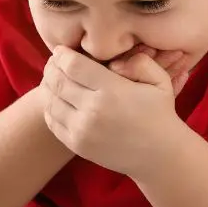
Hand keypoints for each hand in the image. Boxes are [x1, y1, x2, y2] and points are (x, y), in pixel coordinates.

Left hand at [41, 46, 186, 176]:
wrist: (159, 156)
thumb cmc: (159, 114)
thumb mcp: (160, 81)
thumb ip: (139, 62)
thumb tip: (113, 62)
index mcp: (112, 91)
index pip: (73, 65)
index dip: (62, 54)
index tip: (61, 50)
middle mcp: (93, 110)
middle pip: (57, 81)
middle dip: (51, 67)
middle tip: (54, 61)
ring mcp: (82, 130)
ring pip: (51, 100)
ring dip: (47, 86)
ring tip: (53, 77)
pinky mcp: (77, 145)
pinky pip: (52, 121)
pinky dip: (50, 107)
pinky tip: (56, 99)